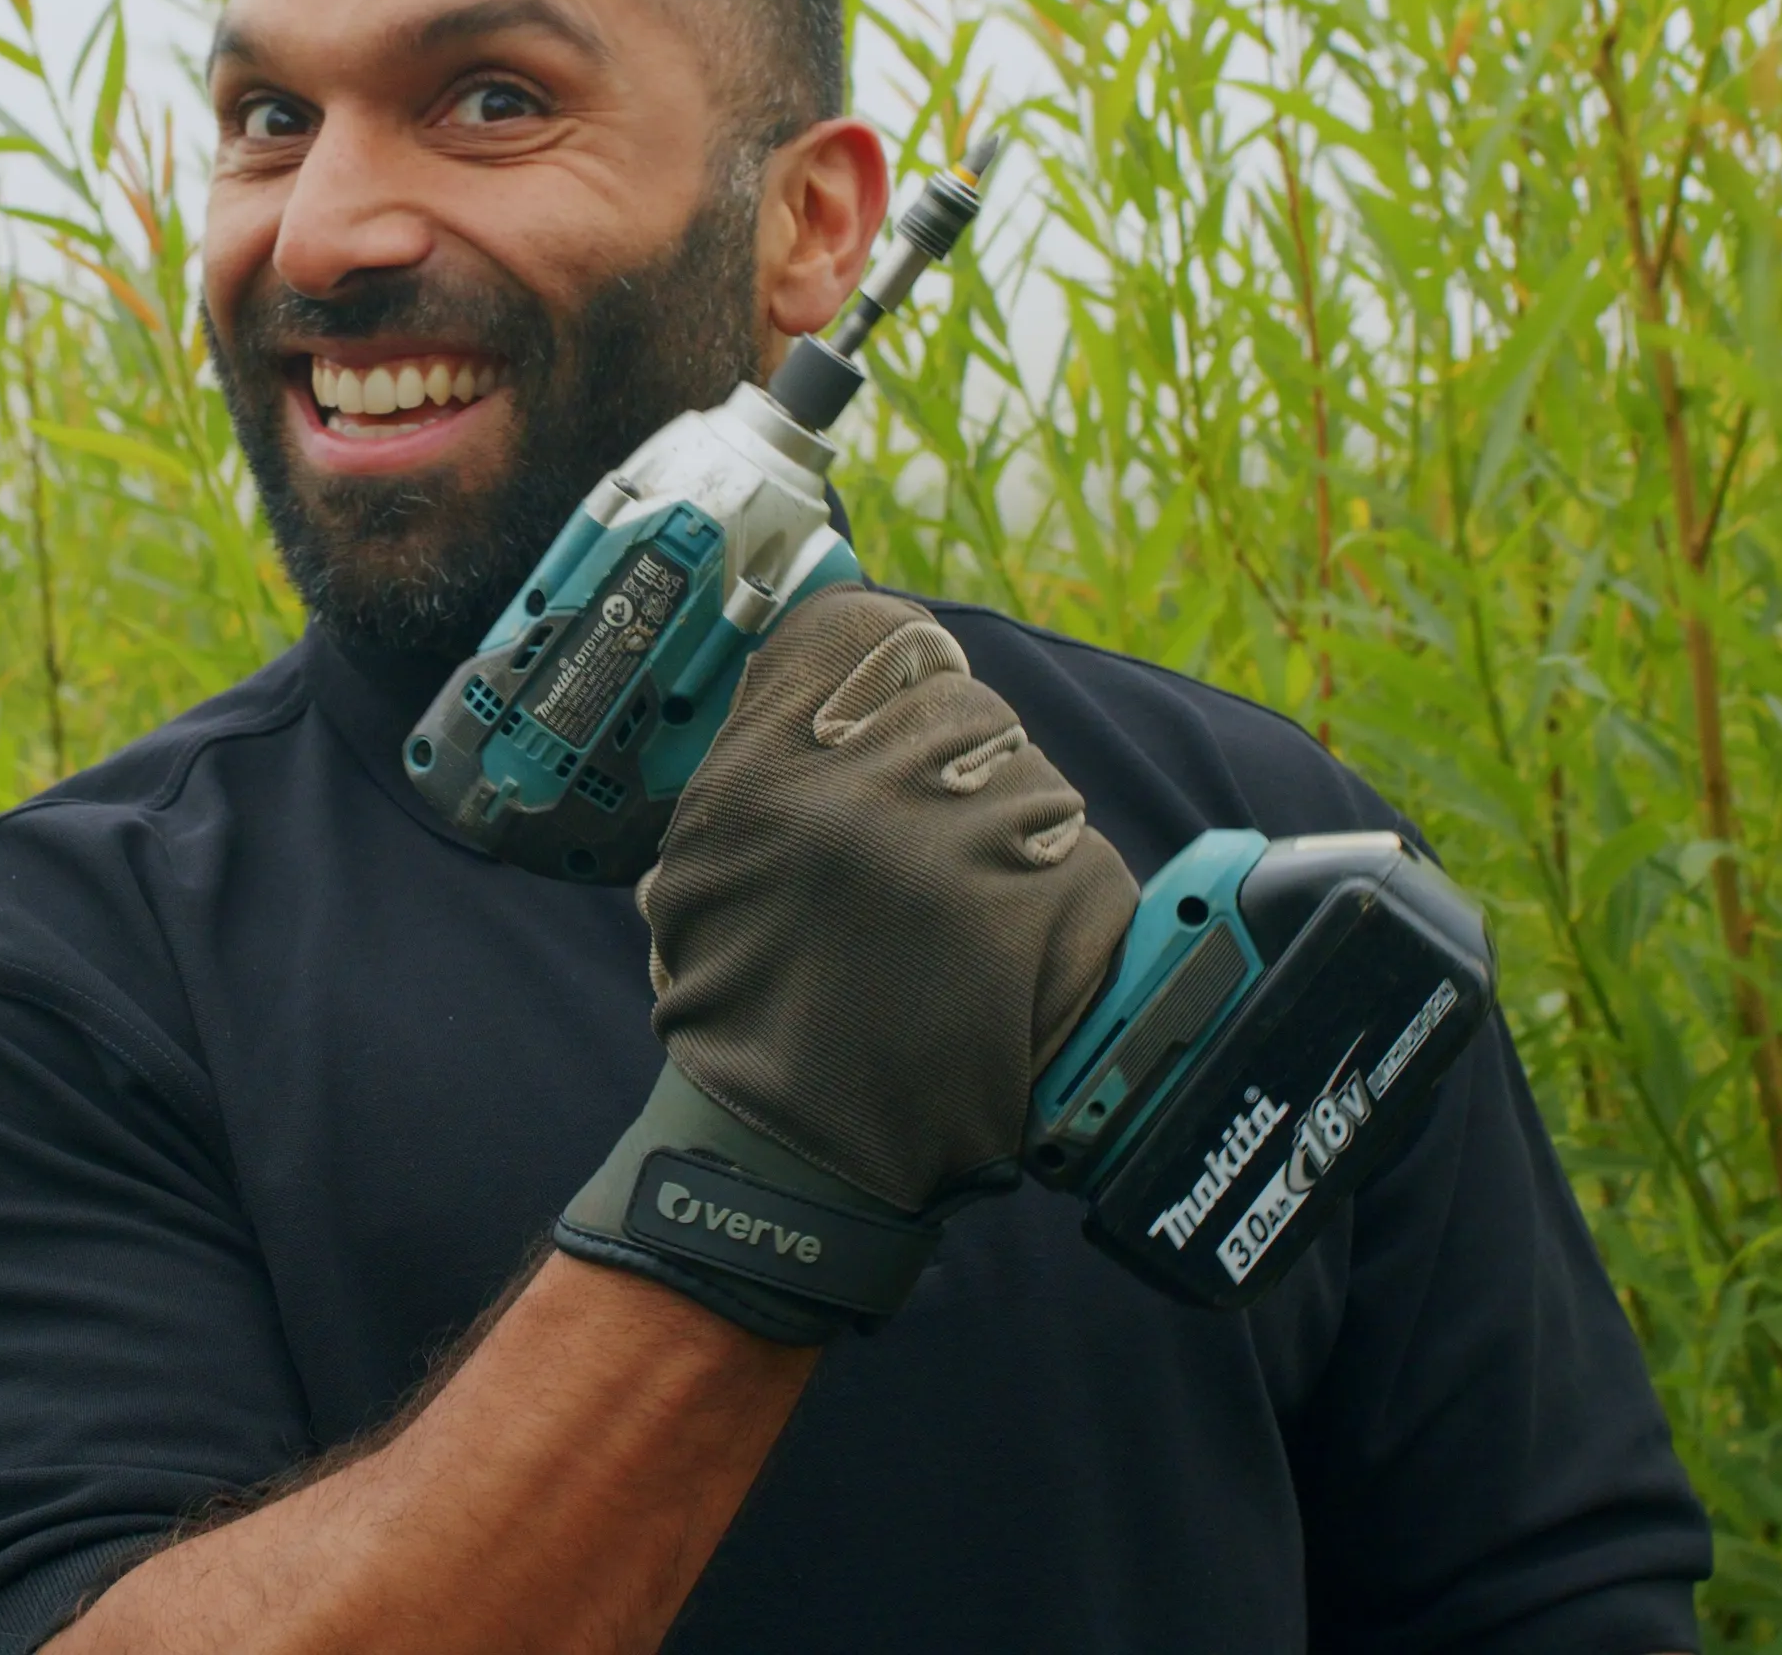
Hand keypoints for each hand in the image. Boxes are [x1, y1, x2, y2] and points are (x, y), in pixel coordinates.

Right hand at [557, 588, 1139, 1341]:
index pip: (859, 627)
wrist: (808, 1155)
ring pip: (1026, 771)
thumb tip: (835, 647)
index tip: (880, 684)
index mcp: (767, 767)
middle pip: (954, 696)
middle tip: (915, 844)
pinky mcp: (1064, 898)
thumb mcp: (703, 862)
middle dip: (945, 756)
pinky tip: (1005, 955)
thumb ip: (759, 750)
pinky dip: (1054, 896)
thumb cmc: (748, 1004)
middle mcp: (873, 787)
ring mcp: (978, 843)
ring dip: (1004, 829)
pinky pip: (1077, 851)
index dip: (875, 652)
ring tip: (955, 915)